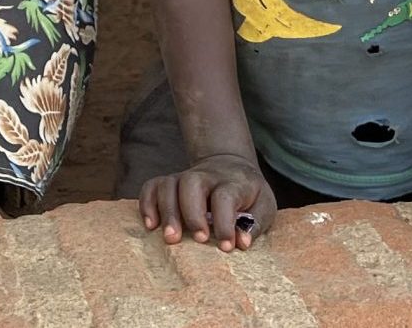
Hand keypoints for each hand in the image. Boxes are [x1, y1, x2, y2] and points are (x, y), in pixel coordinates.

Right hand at [137, 153, 275, 252]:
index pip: (225, 196)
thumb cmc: (248, 194)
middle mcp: (206, 176)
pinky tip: (151, 226)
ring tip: (170, 238)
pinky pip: (151, 186)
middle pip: (191, 184)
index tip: (226, 246)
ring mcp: (184, 177)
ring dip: (167, 211)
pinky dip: (147, 204)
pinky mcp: (169, 182)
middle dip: (192, 213)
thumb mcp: (264, 206)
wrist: (230, 165)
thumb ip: (255, 224)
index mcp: (233, 182)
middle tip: (197, 239)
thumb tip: (241, 242)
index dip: (225, 222)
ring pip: (168, 184)